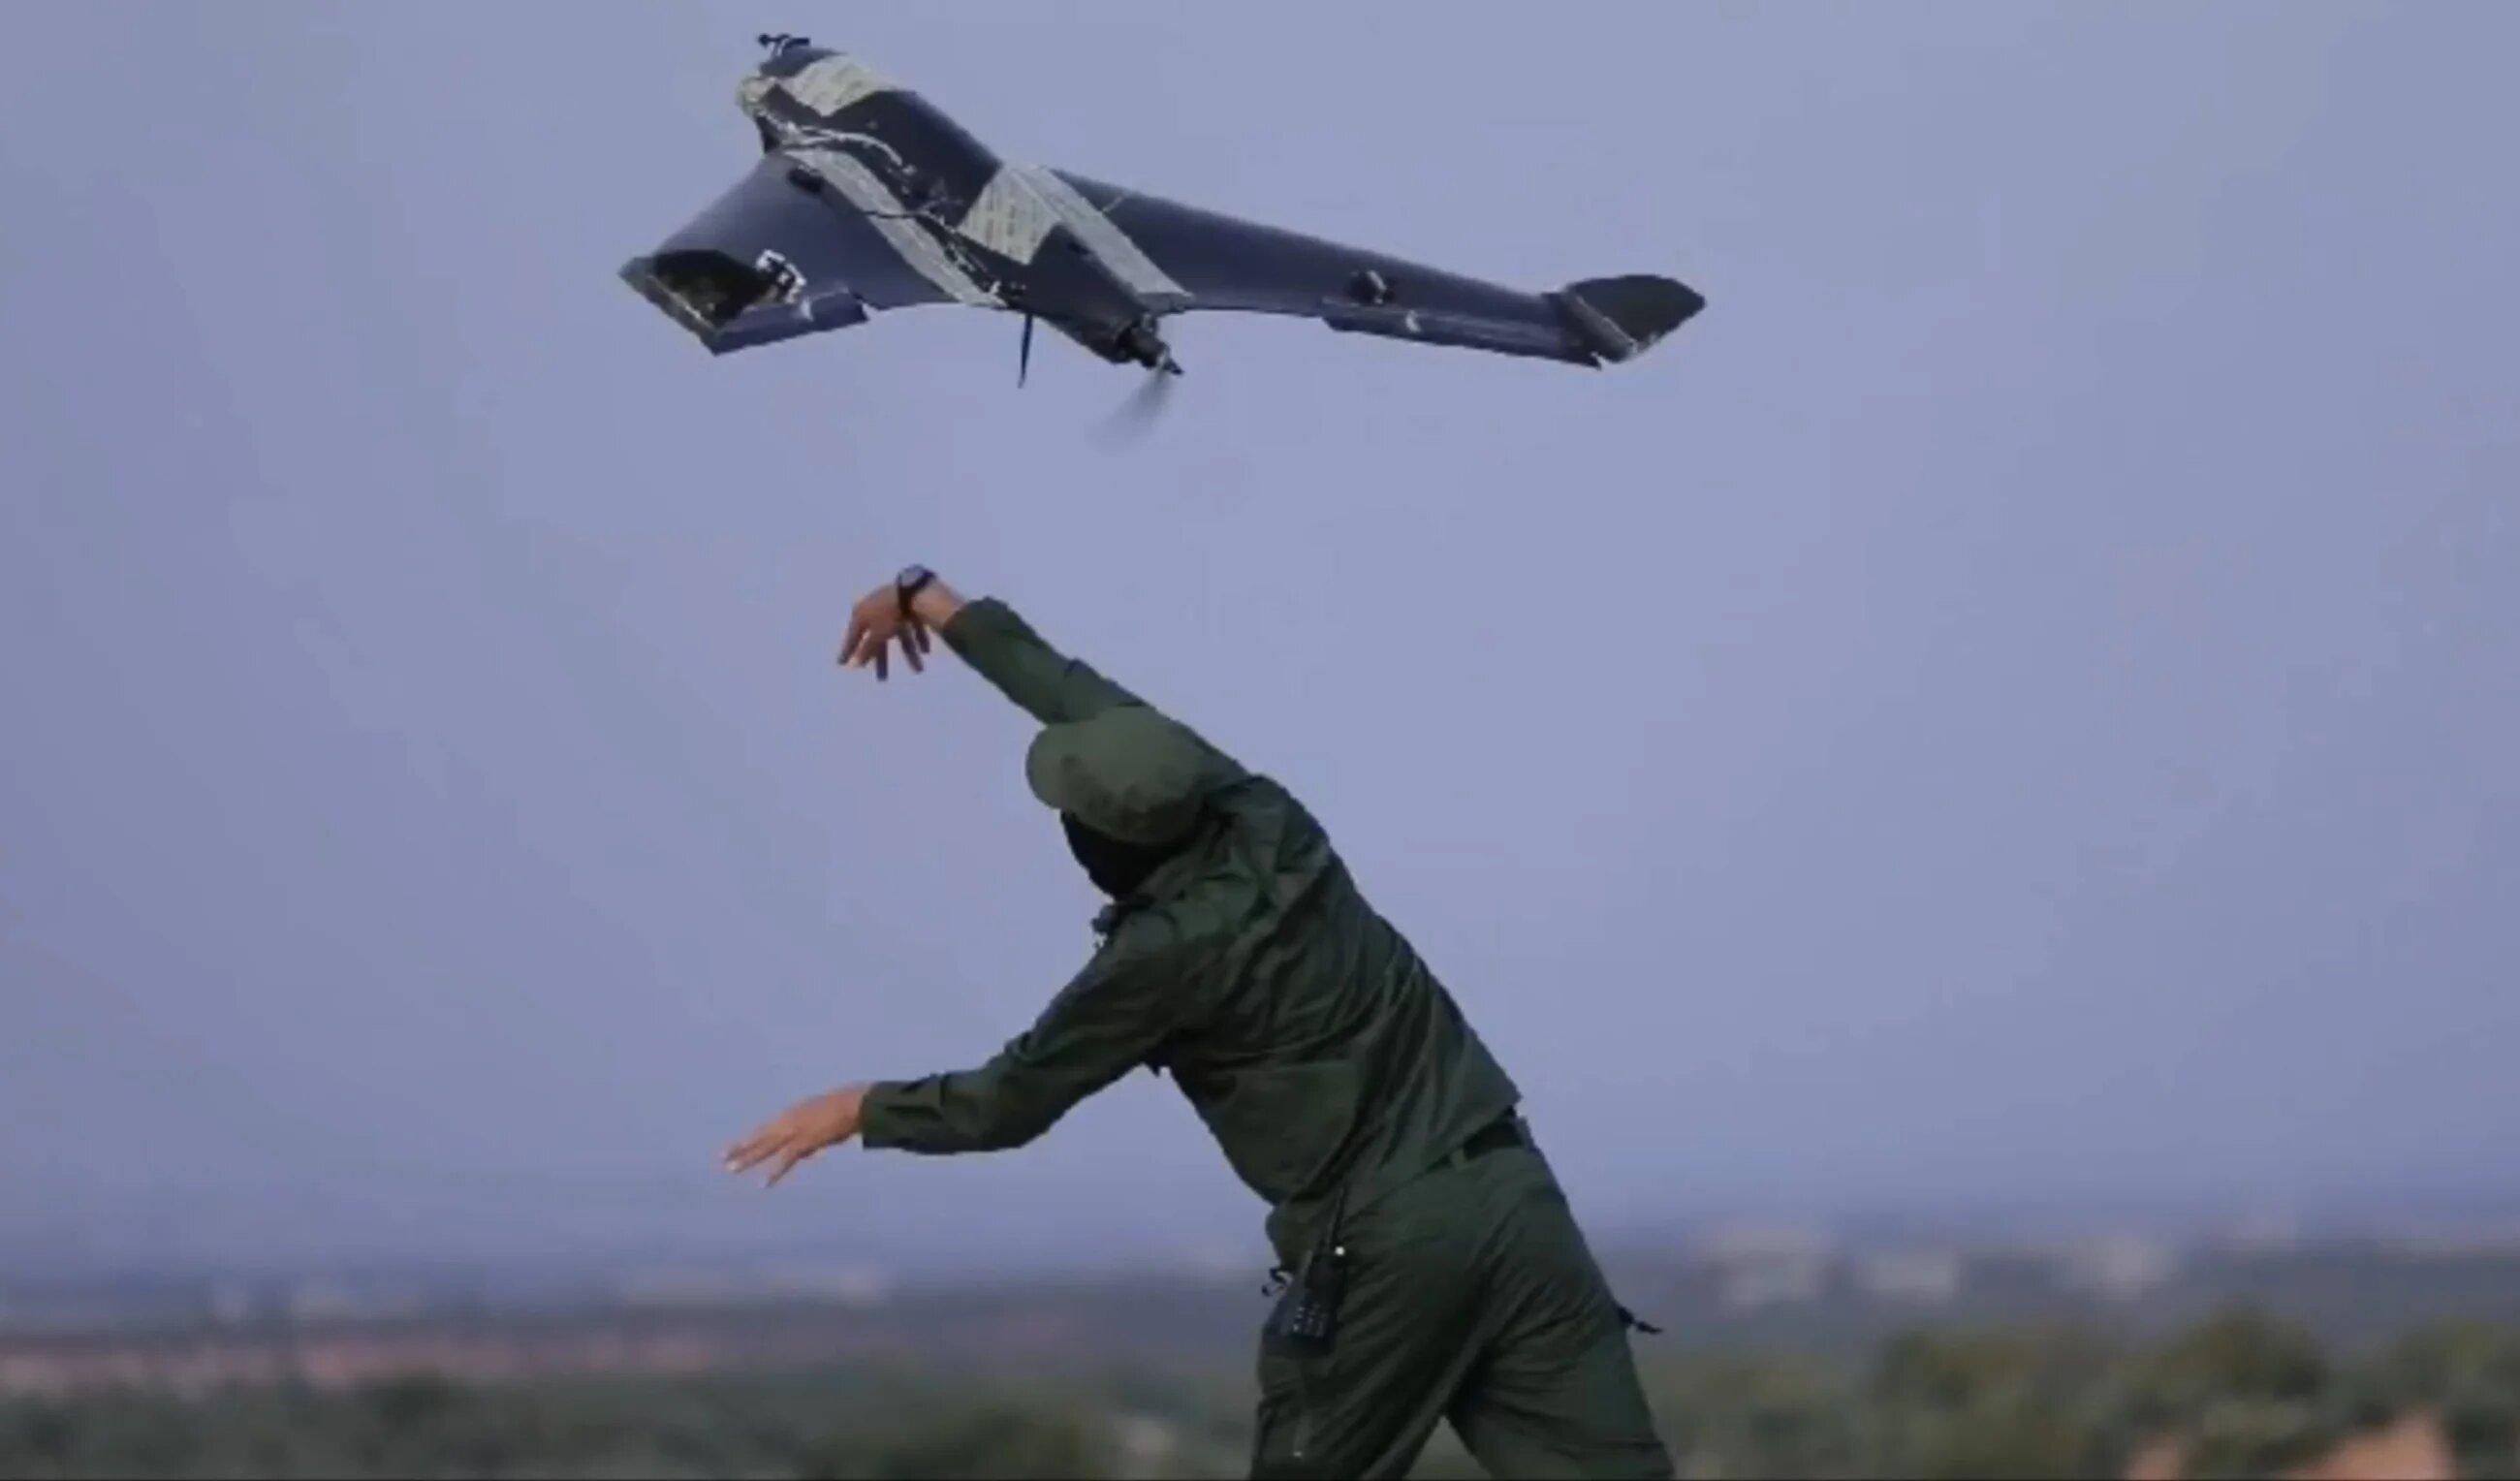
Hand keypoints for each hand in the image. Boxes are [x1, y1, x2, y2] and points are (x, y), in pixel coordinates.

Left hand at [724, 1085, 868, 1186]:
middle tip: (722, 1158)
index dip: (749, 1140)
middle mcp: (788, 1121)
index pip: (765, 1130)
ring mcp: (794, 1131)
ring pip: (766, 1147)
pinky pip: (785, 1160)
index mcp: (792, 1115)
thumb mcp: (821, 1123)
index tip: (733, 1147)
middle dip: (741, 1148)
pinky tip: (763, 1183)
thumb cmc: (843, 1110)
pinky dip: (774, 1172)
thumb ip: (810, 1138)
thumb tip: (806, 1152)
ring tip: (731, 1169)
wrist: (854, 1104)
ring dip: (748, 1159)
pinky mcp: (803, 1142)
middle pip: (760, 1137)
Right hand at [838, 580, 931, 680]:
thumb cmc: (890, 614)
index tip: (841, 663)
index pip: (853, 636)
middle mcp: (876, 608)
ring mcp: (894, 605)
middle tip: (882, 679)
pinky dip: (918, 637)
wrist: (914, 592)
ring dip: (908, 652)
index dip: (848, 650)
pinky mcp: (911, 603)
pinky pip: (913, 625)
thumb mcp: (877, 634)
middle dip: (882, 658)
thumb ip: (867, 649)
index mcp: (862, 613)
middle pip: (878, 638)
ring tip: (919, 669)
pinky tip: (926, 650)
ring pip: (899, 633)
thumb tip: (856, 663)